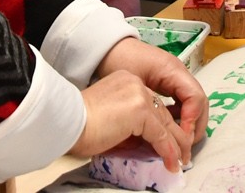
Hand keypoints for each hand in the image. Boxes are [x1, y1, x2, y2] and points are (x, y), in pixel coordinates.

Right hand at [71, 69, 191, 172]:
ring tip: (179, 161)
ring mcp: (139, 96)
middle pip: (162, 114)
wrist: (65, 122)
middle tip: (179, 153)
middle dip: (173, 136)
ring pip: (165, 125)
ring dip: (175, 146)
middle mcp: (135, 84)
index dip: (162, 126)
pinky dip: (168, 151)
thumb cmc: (77, 125)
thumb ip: (129, 124)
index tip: (167, 141)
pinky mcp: (140, 111)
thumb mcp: (109, 119)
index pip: (152, 105)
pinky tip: (172, 162)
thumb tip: (146, 142)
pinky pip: (161, 136)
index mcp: (126, 82)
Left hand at [94, 36, 207, 146]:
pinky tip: (169, 125)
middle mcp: (180, 73)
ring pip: (194, 103)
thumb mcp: (133, 82)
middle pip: (200, 101)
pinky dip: (181, 115)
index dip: (192, 119)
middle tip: (187, 145)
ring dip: (191, 122)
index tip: (181, 137)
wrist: (110, 47)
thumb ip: (149, 103)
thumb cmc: (119, 60)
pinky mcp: (169, 82)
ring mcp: (176, 77)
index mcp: (174, 70)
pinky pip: (182, 101)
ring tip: (180, 139)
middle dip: (196, 124)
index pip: (195, 97)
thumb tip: (161, 130)